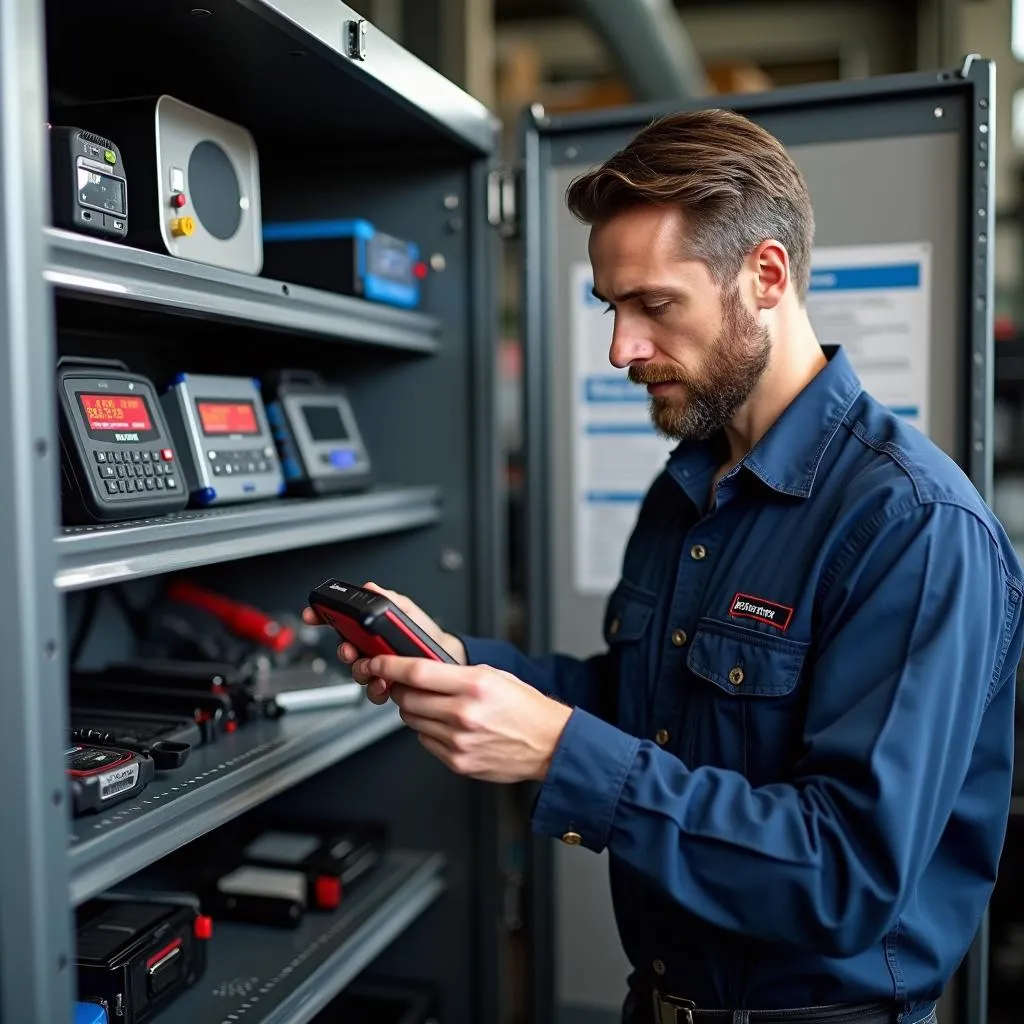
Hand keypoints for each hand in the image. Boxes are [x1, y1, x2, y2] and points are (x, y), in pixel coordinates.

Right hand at [301, 581, 466, 703]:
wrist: (446, 659)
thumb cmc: (424, 634)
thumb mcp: (407, 612)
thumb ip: (388, 599)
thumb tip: (370, 587)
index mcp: (369, 627)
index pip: (339, 620)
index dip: (322, 615)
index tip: (312, 614)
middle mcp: (368, 648)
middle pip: (344, 648)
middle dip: (343, 650)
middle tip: (351, 650)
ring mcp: (375, 667)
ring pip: (356, 672)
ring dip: (361, 671)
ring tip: (374, 668)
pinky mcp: (385, 685)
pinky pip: (372, 691)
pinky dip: (376, 690)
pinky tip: (386, 684)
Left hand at [363, 654, 572, 782]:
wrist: (550, 744)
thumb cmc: (526, 708)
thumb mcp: (494, 676)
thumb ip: (456, 673)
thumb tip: (421, 670)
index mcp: (475, 685)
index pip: (417, 672)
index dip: (389, 665)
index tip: (377, 663)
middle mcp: (464, 713)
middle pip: (408, 697)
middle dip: (400, 688)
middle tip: (407, 684)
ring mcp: (459, 740)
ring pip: (412, 719)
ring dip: (414, 709)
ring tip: (436, 705)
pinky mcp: (457, 761)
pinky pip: (425, 740)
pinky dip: (428, 730)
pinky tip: (447, 725)